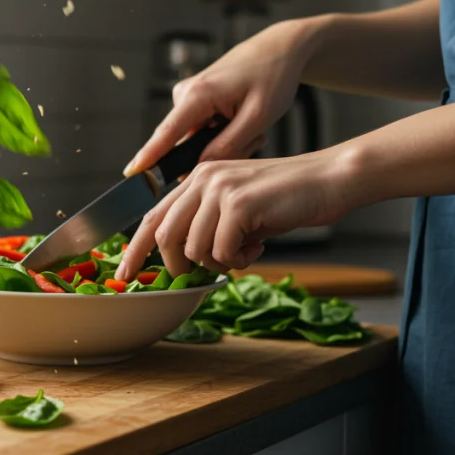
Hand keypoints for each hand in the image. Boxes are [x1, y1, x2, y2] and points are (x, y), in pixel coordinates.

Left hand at [115, 150, 359, 278]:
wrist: (329, 180)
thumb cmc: (286, 200)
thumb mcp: (238, 212)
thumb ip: (207, 227)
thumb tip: (182, 261)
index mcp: (197, 178)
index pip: (153, 216)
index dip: (135, 249)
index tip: (125, 276)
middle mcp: (201, 178)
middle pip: (165, 236)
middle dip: (180, 266)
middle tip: (207, 272)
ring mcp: (219, 188)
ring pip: (193, 248)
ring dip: (218, 264)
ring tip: (244, 253)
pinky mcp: (238, 203)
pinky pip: (221, 251)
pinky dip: (237, 261)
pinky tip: (257, 249)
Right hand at [123, 19, 317, 175]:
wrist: (281, 49)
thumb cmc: (273, 77)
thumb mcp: (259, 117)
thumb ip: (228, 145)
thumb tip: (198, 168)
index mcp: (198, 95)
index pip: (167, 133)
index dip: (149, 156)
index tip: (131, 173)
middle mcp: (186, 94)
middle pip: (186, 143)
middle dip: (215, 152)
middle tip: (255, 140)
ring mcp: (189, 96)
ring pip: (198, 140)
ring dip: (225, 143)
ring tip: (255, 130)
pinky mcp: (196, 100)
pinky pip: (203, 131)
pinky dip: (224, 134)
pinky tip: (245, 123)